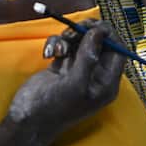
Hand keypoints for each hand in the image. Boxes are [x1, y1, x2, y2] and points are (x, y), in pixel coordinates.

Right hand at [8, 21, 125, 140]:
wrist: (26, 120)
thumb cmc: (54, 107)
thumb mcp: (75, 84)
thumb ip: (88, 57)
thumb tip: (99, 31)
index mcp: (106, 83)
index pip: (118, 51)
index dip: (110, 35)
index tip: (95, 25)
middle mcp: (95, 75)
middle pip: (100, 42)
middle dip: (87, 32)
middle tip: (73, 29)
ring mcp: (78, 69)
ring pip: (80, 40)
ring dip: (68, 38)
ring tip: (58, 49)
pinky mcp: (62, 65)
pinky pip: (64, 45)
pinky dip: (56, 44)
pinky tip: (48, 55)